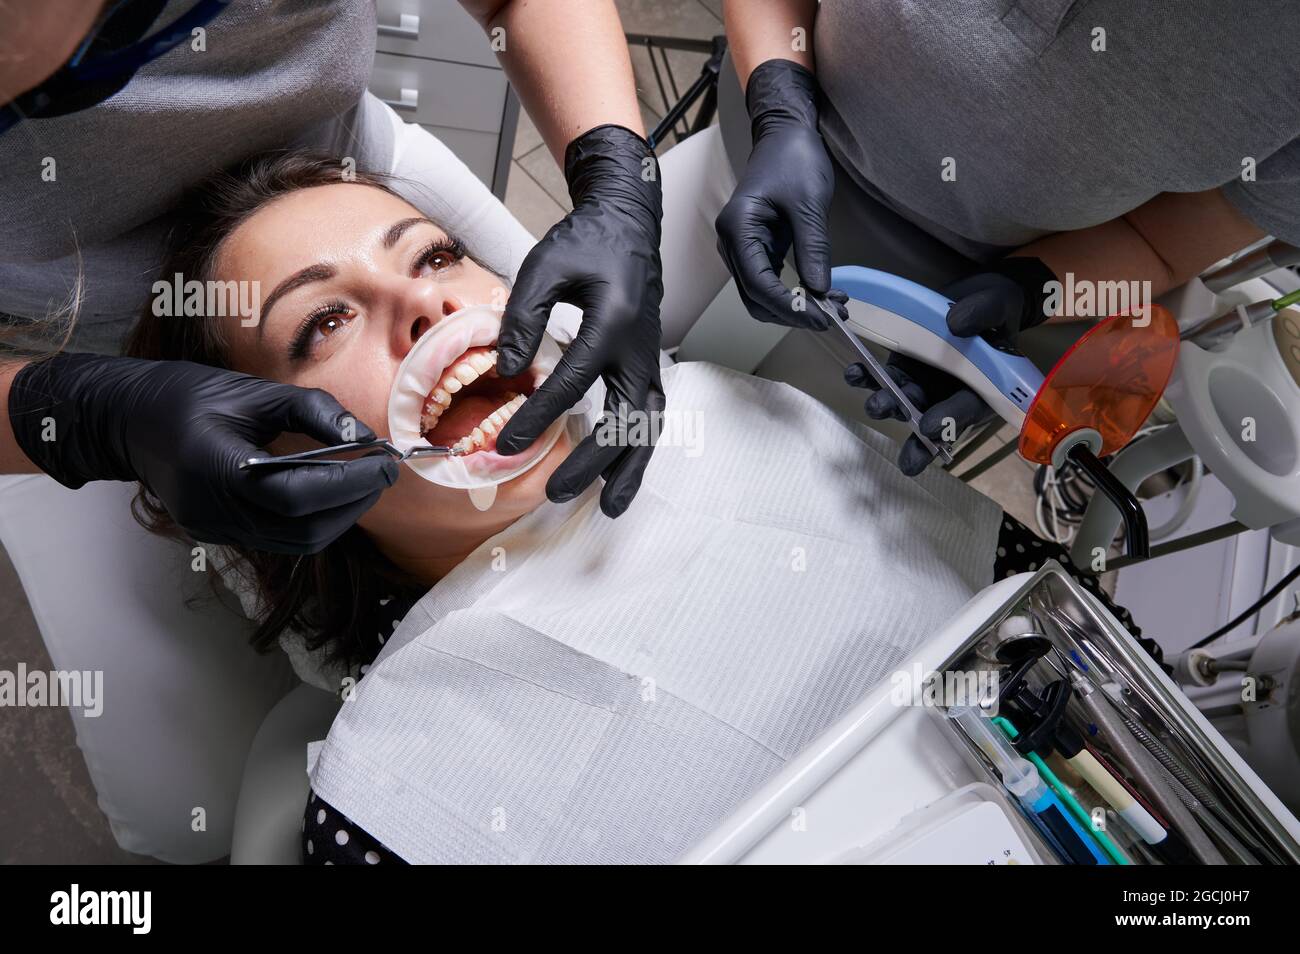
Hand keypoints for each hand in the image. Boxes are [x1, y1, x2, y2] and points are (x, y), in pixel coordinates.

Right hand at [8, 353, 396, 552]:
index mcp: (217, 468)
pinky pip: (278, 538)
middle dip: (352, 504)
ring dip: (338, 517)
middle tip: (382, 473)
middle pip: (302, 529)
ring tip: (362, 482)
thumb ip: (313, 412)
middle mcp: (213, 510)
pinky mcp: (216, 533)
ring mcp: (212, 528)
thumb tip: (365, 438)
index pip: (298, 495)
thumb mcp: (253, 392)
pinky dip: (312, 520)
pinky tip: (329, 492)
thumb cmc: (185, 395)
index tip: (386, 464)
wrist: (124, 418)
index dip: (349, 484)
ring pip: (295, 542)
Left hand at [494, 124, 663, 517]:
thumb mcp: (545, 266)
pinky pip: (648, 417)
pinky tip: (618, 475)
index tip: (505, 445)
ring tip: (608, 506)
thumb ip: (524, 318)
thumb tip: (508, 371)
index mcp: (613, 323)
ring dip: (629, 469)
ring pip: (647, 428)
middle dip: (592, 463)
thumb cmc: (585, 242)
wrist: (627, 226)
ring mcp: (649, 360)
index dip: (538, 417)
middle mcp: (639, 350)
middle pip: (624, 421)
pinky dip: (636, 450)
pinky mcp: (648, 366)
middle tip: (555, 492)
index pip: (573, 384)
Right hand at [715, 58, 835, 328]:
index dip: (789, 307)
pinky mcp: (756, 249)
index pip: (758, 284)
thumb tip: (819, 291)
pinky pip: (770, 282)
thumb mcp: (809, 204)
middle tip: (832, 317)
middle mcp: (731, 243)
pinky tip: (822, 294)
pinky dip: (793, 294)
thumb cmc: (794, 159)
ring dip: (794, 308)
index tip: (821, 317)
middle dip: (792, 313)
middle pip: (755, 298)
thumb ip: (813, 249)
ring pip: (761, 296)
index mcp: (737, 228)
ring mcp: (741, 248)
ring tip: (833, 308)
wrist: (785, 134)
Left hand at [843, 258, 1055, 474]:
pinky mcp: (900, 369)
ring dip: (886, 406)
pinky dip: (866, 378)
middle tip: (903, 444)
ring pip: (903, 404)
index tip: (930, 428)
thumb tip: (957, 322)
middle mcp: (949, 394)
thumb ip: (984, 313)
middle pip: (932, 423)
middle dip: (915, 439)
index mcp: (982, 389)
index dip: (950, 419)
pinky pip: (881, 379)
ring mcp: (922, 384)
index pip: (968, 409)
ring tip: (875, 404)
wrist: (971, 301)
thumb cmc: (993, 309)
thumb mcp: (998, 304)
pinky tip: (855, 373)